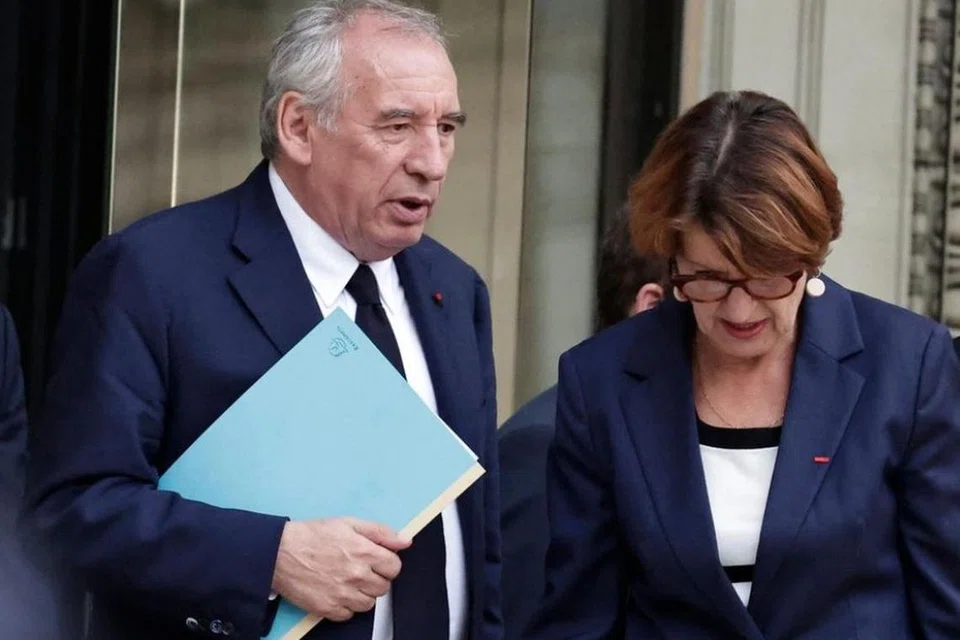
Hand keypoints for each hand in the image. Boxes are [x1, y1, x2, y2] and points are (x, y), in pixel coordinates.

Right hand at [271, 517, 410, 620]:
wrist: (280, 552)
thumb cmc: (312, 536)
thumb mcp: (349, 523)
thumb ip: (381, 532)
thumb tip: (405, 540)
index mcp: (364, 552)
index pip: (394, 567)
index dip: (386, 563)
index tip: (377, 560)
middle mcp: (356, 575)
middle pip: (383, 587)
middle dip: (375, 578)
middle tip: (359, 569)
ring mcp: (342, 594)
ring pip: (368, 603)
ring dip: (362, 593)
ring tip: (347, 580)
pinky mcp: (328, 608)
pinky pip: (349, 614)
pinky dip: (345, 605)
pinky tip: (336, 590)